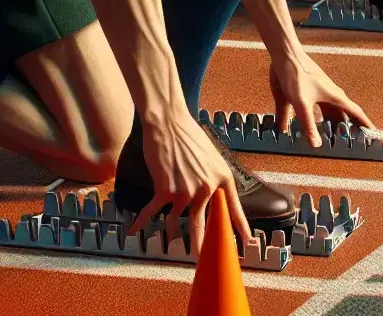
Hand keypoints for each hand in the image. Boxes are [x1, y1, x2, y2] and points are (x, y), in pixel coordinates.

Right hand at [132, 105, 251, 256]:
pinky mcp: (166, 190)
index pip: (234, 210)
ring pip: (178, 221)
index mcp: (223, 179)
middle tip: (205, 260)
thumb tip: (212, 195)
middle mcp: (208, 188)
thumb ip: (214, 178)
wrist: (168, 122)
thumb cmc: (188, 136)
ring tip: (173, 244)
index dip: (241, 228)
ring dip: (172, 233)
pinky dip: (142, 221)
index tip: (248, 243)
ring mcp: (187, 191)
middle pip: (206, 225)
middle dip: (204, 245)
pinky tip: (134, 230)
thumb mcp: (211, 156)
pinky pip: (154, 212)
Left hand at [269, 49, 372, 149]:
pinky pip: (316, 111)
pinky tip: (306, 129)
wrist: (285, 54)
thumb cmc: (296, 73)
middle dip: (346, 130)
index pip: (356, 113)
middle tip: (350, 145)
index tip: (374, 134)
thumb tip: (316, 144)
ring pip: (329, 114)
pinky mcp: (308, 93)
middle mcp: (330, 96)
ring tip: (331, 141)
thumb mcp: (302, 103)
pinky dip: (315, 121)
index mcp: (335, 97)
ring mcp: (320, 94)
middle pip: (342, 116)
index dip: (365, 123)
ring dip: (330, 126)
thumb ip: (308, 124)